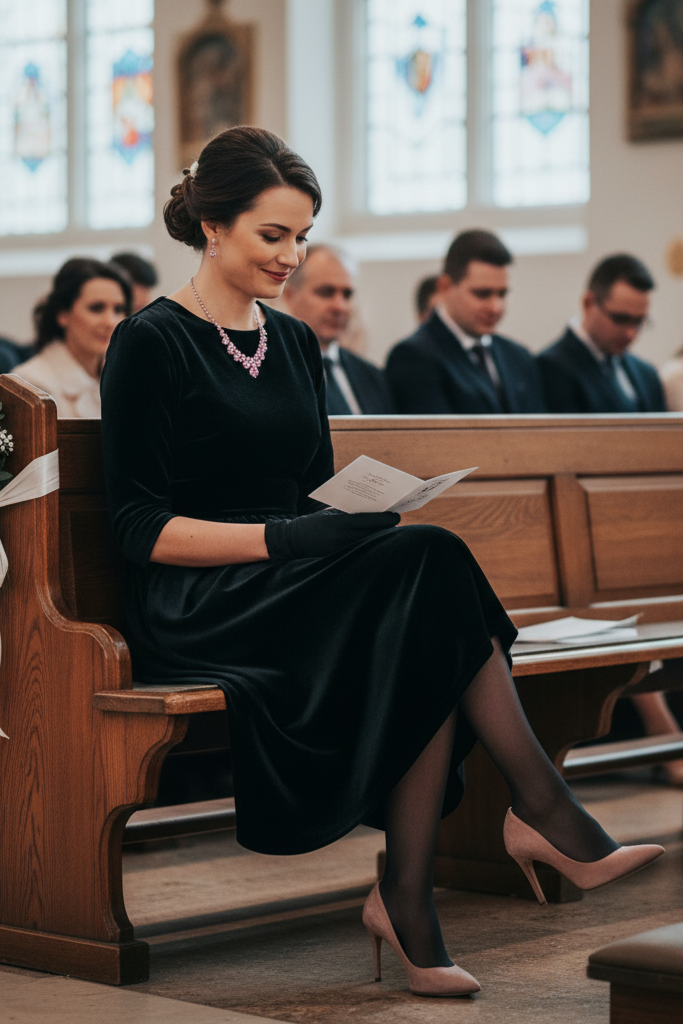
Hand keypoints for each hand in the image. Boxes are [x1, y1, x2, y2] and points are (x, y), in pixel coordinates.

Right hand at [264, 509, 399, 559]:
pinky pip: (359, 551)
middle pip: (374, 533)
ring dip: (379, 538)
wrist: (292, 541)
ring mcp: (342, 550)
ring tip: (388, 532)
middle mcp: (343, 537)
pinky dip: (368, 546)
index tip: (396, 515)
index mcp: (342, 523)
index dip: (387, 519)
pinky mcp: (339, 558)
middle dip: (386, 528)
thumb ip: (349, 513)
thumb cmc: (312, 524)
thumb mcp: (330, 514)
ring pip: (369, 544)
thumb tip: (371, 512)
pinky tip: (374, 542)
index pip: (371, 520)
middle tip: (395, 522)